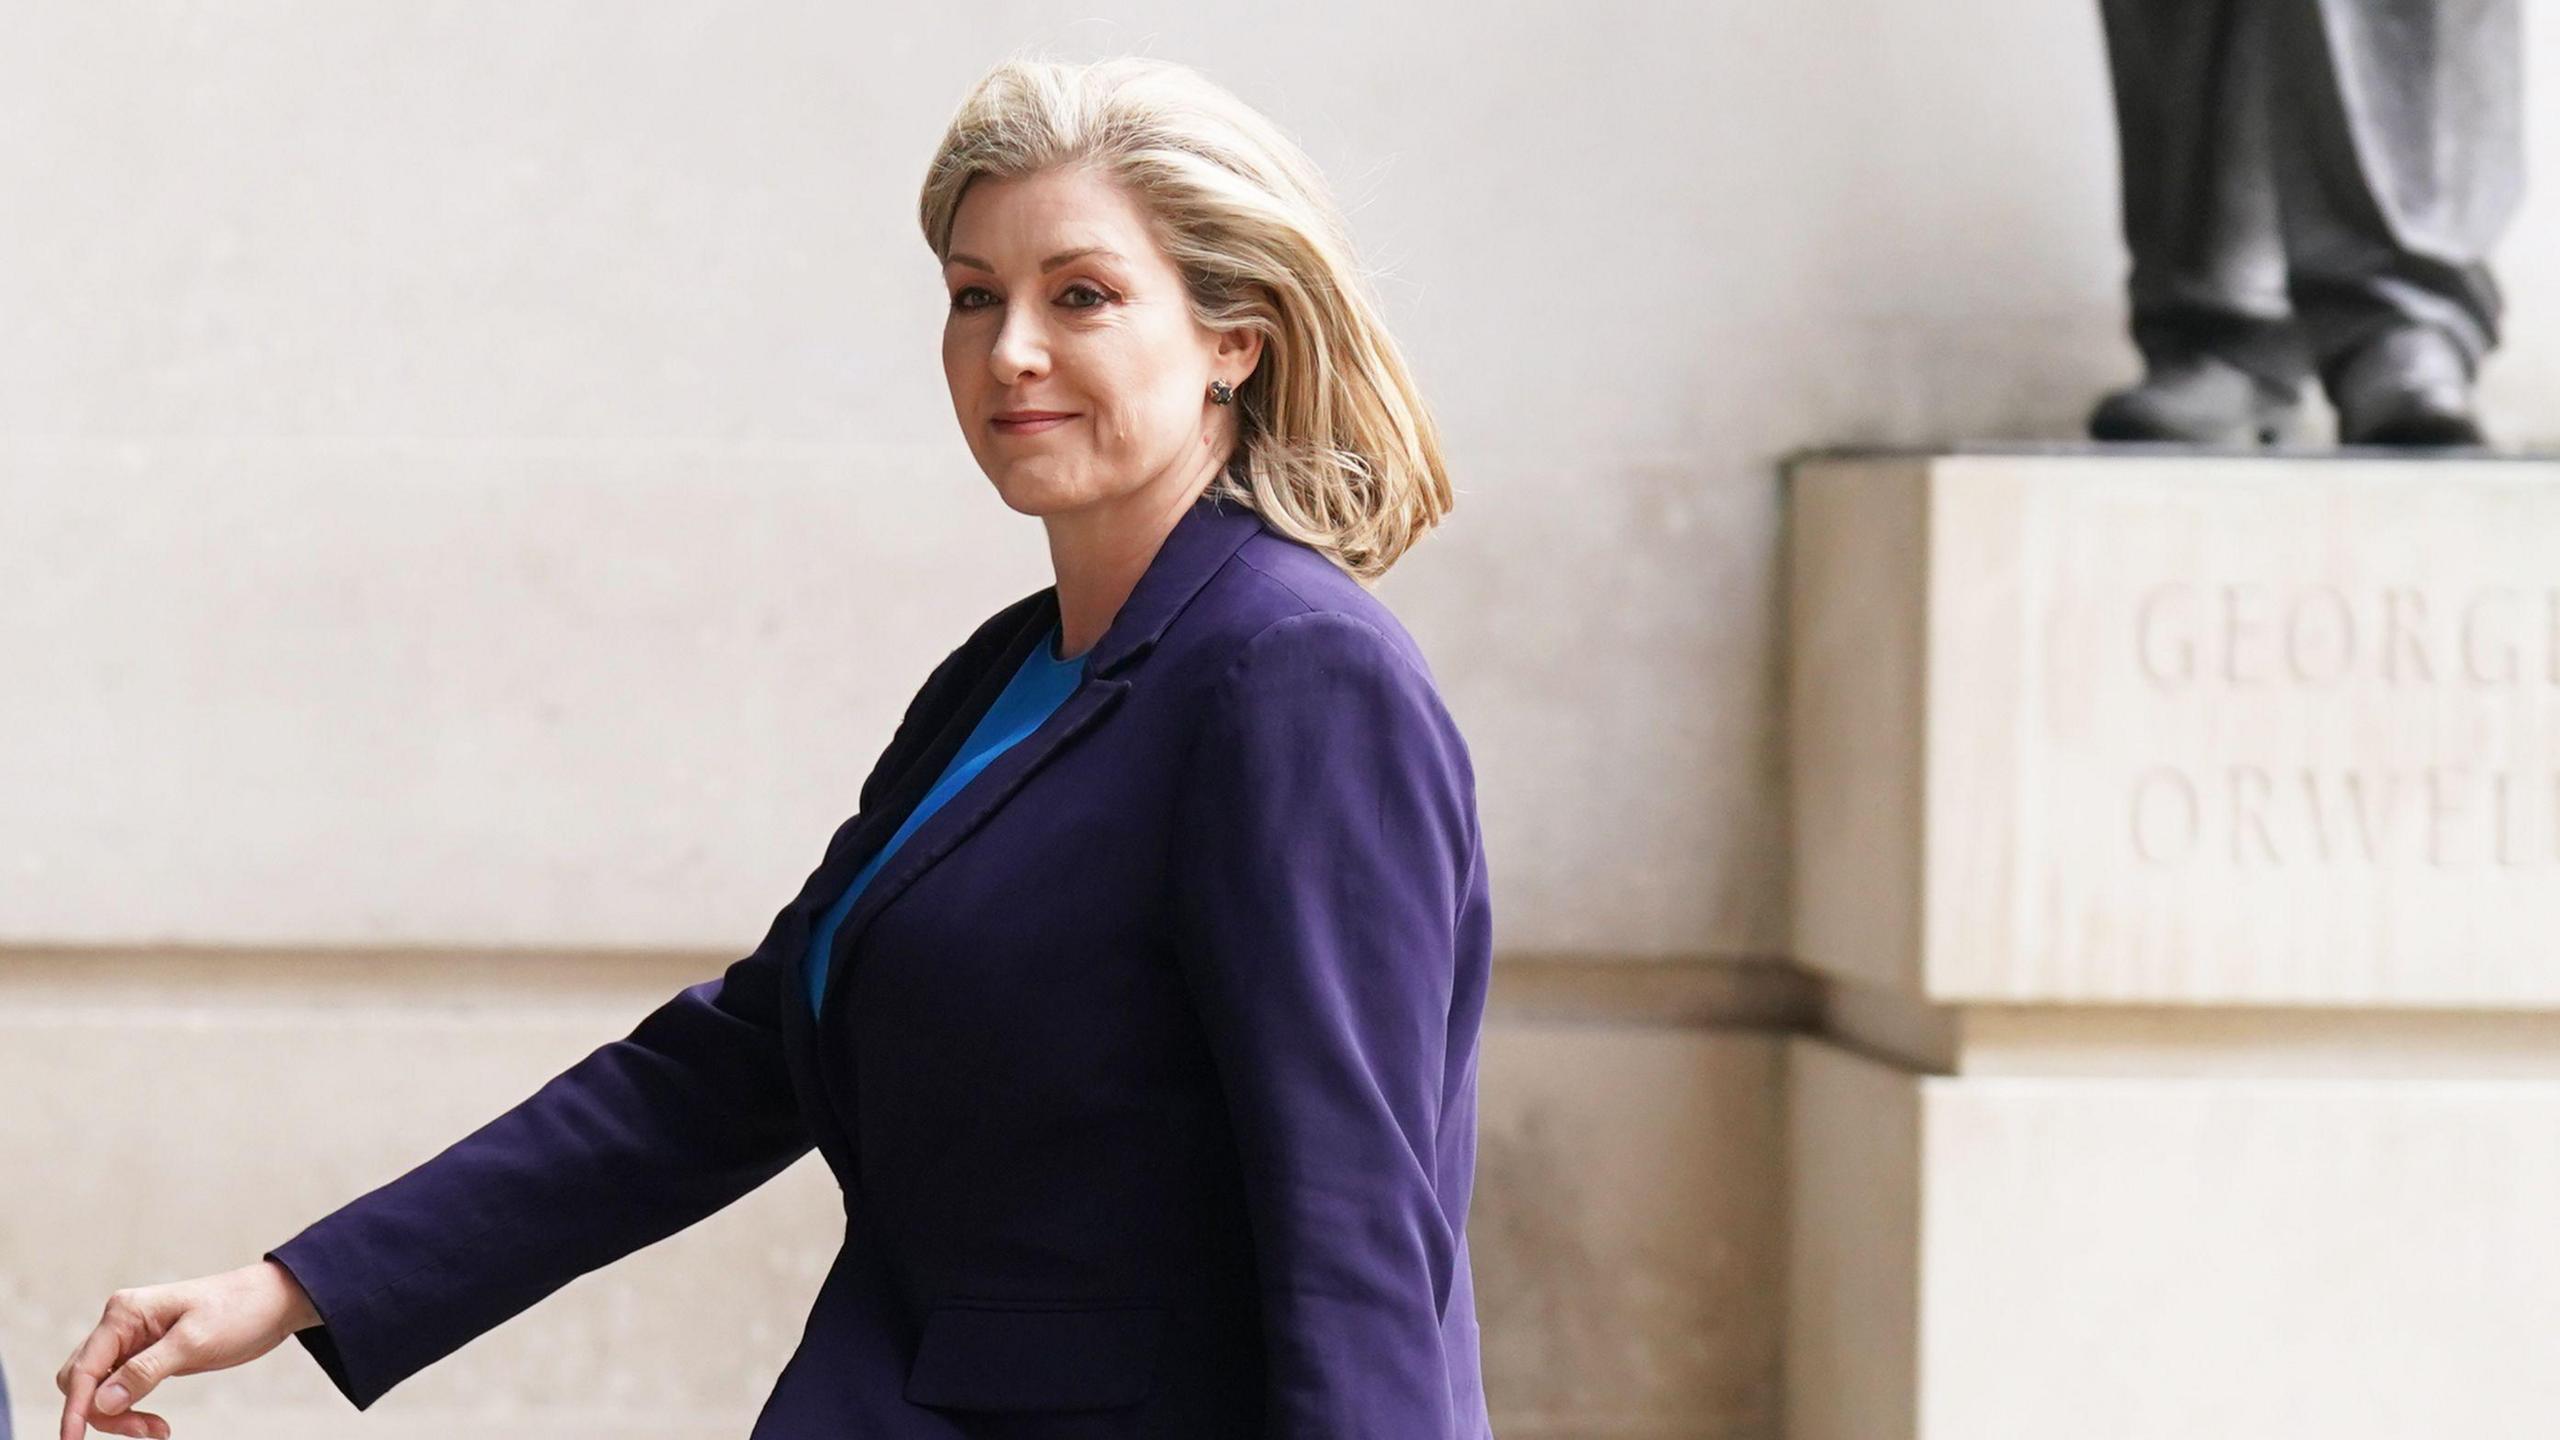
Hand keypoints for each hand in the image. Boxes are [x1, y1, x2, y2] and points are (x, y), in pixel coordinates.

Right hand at [56, 1260, 321, 1438]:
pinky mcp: (147, 1355)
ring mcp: (132, 1340)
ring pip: (100, 1389)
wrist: (274, 1302)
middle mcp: (121, 1324)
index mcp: (125, 1313)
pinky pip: (121, 1389)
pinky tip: (156, 1425)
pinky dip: (131, 1410)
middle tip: (148, 1431)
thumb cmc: (239, 1312)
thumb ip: (145, 1371)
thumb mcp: (195, 1343)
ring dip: (120, 1416)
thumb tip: (100, 1402)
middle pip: (84, 1381)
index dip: (75, 1408)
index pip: (84, 1368)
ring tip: (159, 1431)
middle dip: (104, 1414)